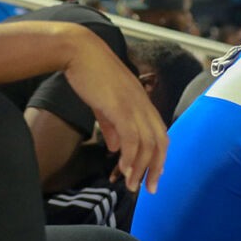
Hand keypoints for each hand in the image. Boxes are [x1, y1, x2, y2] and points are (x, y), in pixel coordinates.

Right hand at [63, 28, 167, 192]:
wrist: (79, 51)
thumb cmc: (90, 73)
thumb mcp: (103, 103)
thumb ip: (112, 125)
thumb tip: (116, 148)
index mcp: (142, 101)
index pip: (160, 133)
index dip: (159, 155)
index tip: (153, 174)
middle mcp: (143, 104)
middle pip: (161, 142)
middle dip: (156, 168)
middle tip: (149, 188)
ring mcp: (134, 105)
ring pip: (147, 144)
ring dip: (141, 168)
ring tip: (132, 185)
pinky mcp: (121, 107)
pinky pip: (132, 139)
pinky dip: (131, 157)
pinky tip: (124, 170)